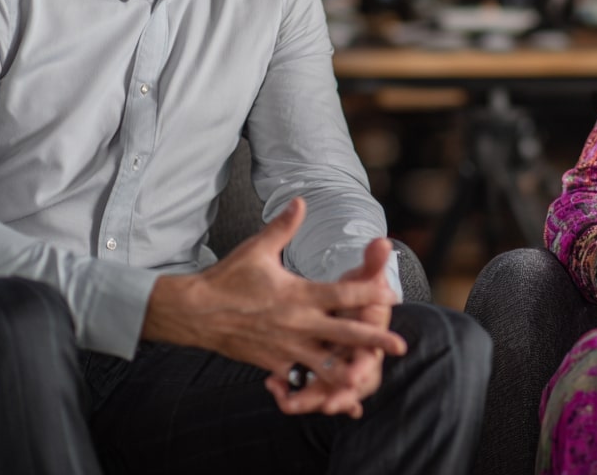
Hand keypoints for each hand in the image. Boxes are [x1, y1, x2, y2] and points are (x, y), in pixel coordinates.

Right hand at [142, 198, 406, 414]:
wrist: (194, 312)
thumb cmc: (228, 278)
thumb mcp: (258, 248)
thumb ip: (284, 226)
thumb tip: (300, 201)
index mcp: (299, 294)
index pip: (343, 293)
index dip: (369, 292)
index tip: (391, 293)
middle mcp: (297, 323)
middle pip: (345, 333)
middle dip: (374, 340)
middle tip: (401, 346)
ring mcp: (285, 347)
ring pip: (325, 365)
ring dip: (350, 371)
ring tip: (371, 378)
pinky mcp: (272, 364)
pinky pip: (299, 377)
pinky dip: (315, 387)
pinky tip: (333, 396)